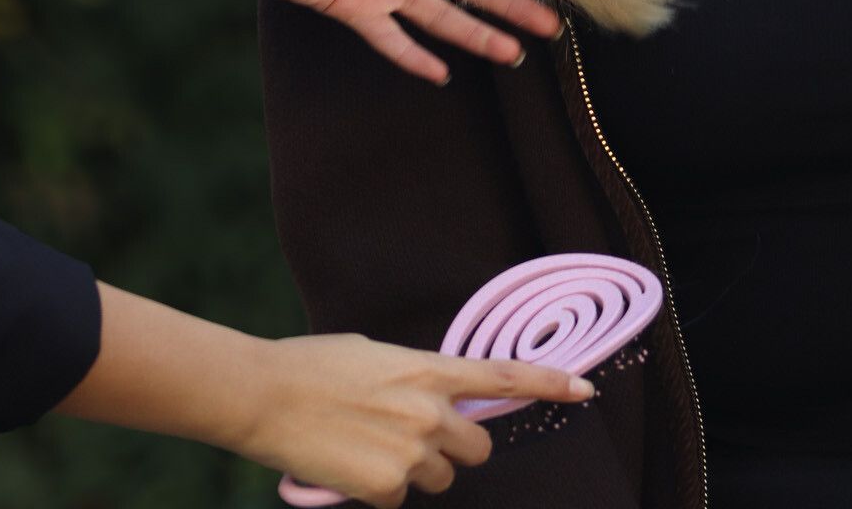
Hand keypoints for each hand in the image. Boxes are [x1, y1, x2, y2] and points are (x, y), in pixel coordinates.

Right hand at [241, 333, 594, 506]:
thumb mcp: (377, 356)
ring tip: (369, 445)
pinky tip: (350, 465)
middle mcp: (429, 412)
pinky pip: (399, 499)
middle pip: (477, 447)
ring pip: (439, 477)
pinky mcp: (385, 489)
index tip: (586, 388)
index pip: (502, 377)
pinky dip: (379, 490)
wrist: (265, 395)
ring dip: (416, 470)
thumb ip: (416, 379)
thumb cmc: (315, 366)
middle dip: (454, 448)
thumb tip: (432, 400)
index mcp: (428, 370)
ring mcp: (410, 453)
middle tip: (415, 437)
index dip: (549, 382)